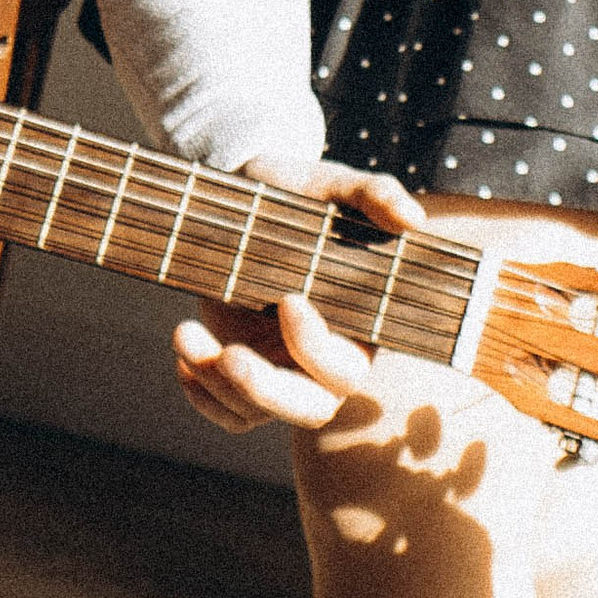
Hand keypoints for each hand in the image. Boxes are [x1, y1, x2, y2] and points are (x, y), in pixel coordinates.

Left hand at [171, 158, 424, 434]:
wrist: (246, 193)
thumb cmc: (301, 193)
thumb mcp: (334, 185)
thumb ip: (374, 195)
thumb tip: (412, 218)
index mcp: (356, 328)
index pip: (346, 368)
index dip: (317, 349)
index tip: (288, 300)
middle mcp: (321, 362)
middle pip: (309, 409)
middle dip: (267, 391)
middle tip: (231, 357)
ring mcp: (280, 369)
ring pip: (258, 413)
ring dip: (220, 386)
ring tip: (185, 334)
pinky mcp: (243, 371)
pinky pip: (228, 413)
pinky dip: (203, 398)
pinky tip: (184, 360)